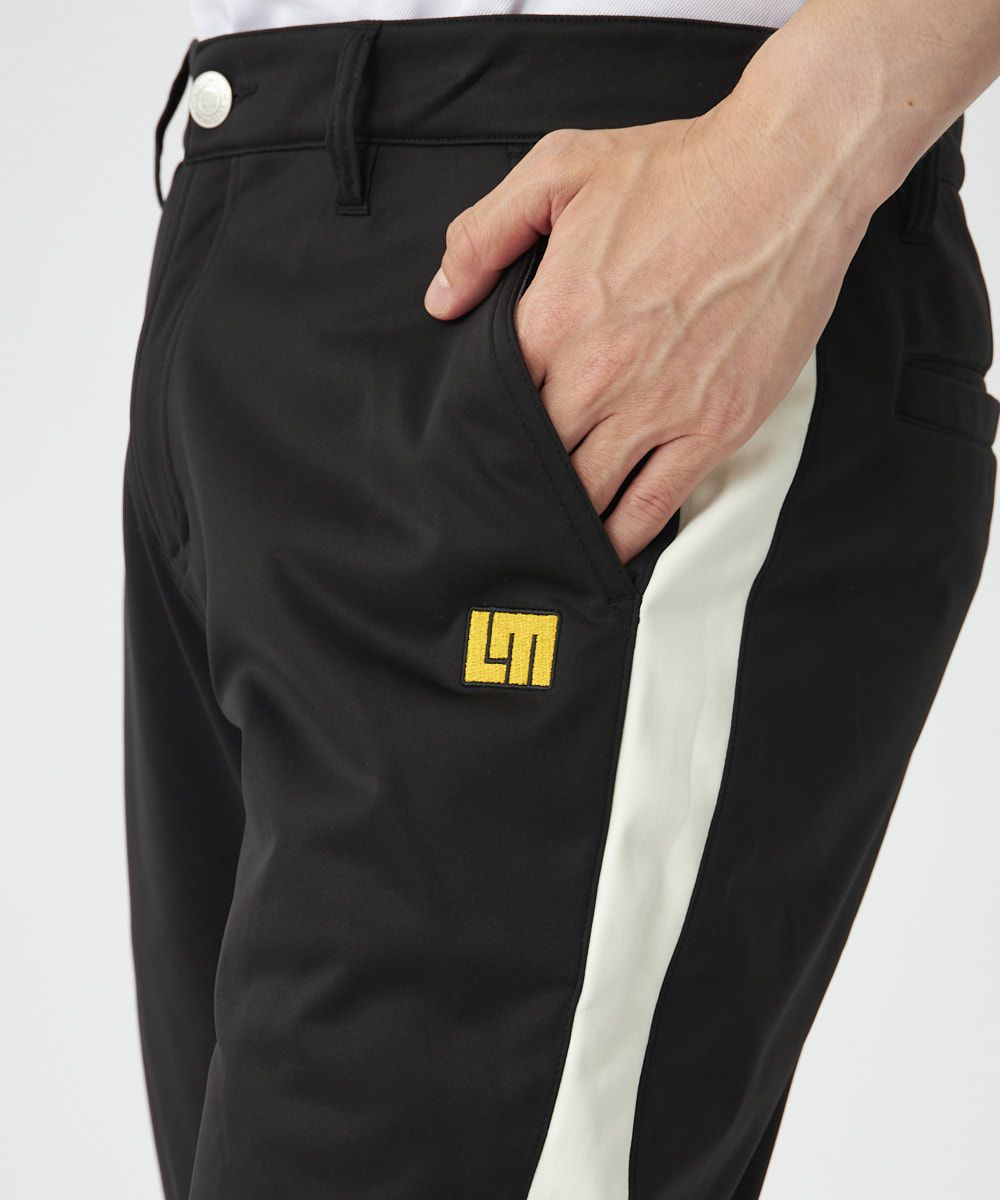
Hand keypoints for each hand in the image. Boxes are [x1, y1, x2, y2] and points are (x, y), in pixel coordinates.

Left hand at [424, 97, 875, 562]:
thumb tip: (439, 301)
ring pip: (588, 493)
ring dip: (562, 517)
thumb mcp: (559, 170)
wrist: (788, 177)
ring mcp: (658, 409)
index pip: (494, 404)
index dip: (482, 431)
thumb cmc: (676, 170)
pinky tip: (604, 551)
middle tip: (501, 501)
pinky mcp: (713, 427)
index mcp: (552, 320)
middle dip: (517, 481)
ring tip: (542, 534)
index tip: (474, 447)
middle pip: (536, 458)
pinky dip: (624, 536)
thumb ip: (483, 235)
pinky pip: (654, 504)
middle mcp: (598, 377)